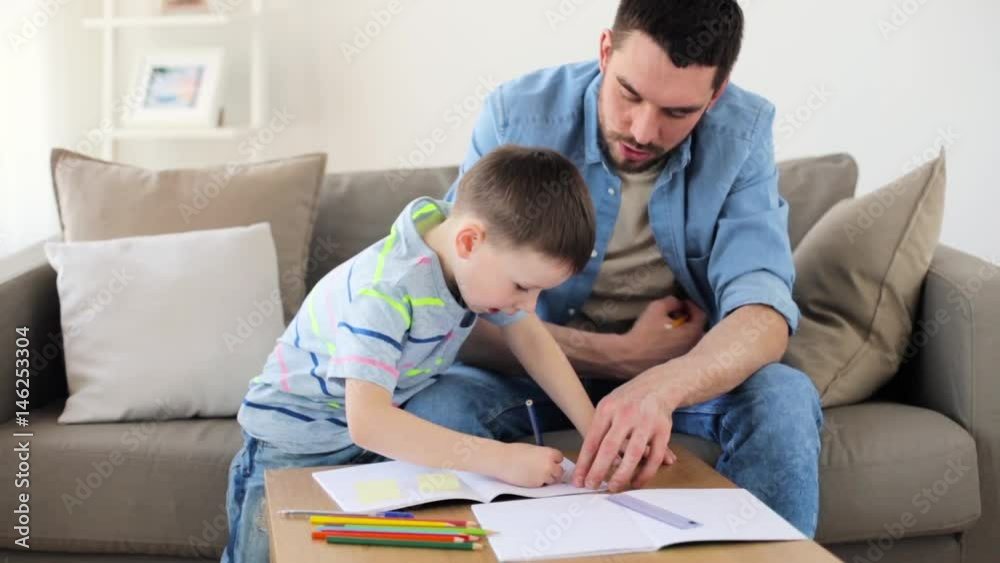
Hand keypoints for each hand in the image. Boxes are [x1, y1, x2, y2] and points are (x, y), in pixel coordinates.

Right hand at [495, 443, 565, 487]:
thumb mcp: (533, 449)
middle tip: (543, 469)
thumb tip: (549, 460)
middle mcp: (549, 465)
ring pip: (552, 480)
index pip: (560, 458)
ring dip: (547, 478)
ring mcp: (544, 476)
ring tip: (535, 473)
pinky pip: (542, 485)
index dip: (555, 460)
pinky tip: (530, 477)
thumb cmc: (514, 452)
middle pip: (559, 471)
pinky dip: (538, 483)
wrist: (503, 460)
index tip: (550, 461)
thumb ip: (544, 455)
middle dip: (553, 471)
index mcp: (549, 453)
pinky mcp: (537, 485)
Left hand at [572, 368, 677, 491]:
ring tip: (613, 487)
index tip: (579, 479)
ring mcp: (645, 422)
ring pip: (633, 454)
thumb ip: (598, 430)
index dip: (584, 463)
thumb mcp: (608, 407)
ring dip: (622, 474)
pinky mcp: (663, 430)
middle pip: (609, 448)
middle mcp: (626, 414)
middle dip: (599, 471)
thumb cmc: (627, 400)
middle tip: (592, 485)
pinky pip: (655, 457)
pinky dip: (645, 473)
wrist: (657, 385)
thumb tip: (586, 461)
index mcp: (607, 408)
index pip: (592, 440)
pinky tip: (636, 482)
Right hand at [610, 297, 705, 378]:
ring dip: (685, 333)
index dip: (693, 306)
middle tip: (678, 316)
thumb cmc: (644, 332)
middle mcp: (694, 348)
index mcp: (693, 333)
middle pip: (699, 330)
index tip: (683, 303)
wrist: (629, 357)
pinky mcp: (676, 367)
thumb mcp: (657, 308)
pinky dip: (679, 344)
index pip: (701, 315)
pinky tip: (666, 342)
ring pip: (691, 342)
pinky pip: (683, 352)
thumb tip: (679, 304)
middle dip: (690, 321)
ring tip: (672, 329)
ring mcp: (686, 359)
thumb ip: (672, 301)